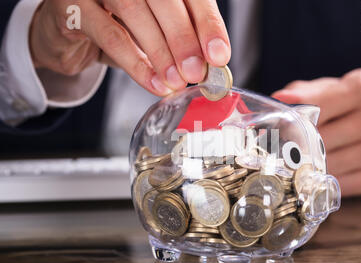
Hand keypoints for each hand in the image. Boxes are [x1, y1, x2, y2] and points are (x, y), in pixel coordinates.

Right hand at [30, 0, 229, 95]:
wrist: (67, 30)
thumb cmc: (117, 26)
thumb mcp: (153, 32)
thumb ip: (178, 43)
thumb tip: (208, 67)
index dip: (207, 23)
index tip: (219, 55)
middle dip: (185, 38)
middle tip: (196, 71)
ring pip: (135, 12)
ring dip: (161, 51)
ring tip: (176, 80)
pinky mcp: (71, 3)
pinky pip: (110, 35)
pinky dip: (136, 63)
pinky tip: (154, 83)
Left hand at [272, 68, 360, 196]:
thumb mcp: (339, 90)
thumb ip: (307, 93)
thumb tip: (278, 101)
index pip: (315, 106)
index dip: (288, 122)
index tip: (270, 131)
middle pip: (320, 141)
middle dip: (294, 149)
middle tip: (275, 154)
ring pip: (330, 167)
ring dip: (307, 170)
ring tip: (293, 167)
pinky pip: (344, 185)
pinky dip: (326, 184)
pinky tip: (318, 178)